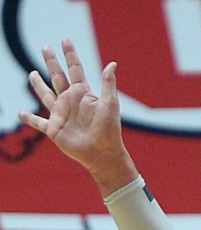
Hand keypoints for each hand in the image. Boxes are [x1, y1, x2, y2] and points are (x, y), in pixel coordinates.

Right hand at [18, 39, 135, 192]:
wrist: (103, 153)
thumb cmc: (109, 130)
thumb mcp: (109, 104)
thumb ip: (108, 83)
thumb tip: (113, 64)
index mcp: (83, 94)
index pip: (75, 69)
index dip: (70, 55)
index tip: (65, 40)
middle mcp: (70, 101)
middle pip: (58, 77)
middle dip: (51, 63)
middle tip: (45, 47)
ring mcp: (61, 114)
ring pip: (46, 95)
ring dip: (38, 85)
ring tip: (32, 74)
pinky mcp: (54, 129)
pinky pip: (38, 123)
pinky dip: (29, 118)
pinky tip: (20, 113)